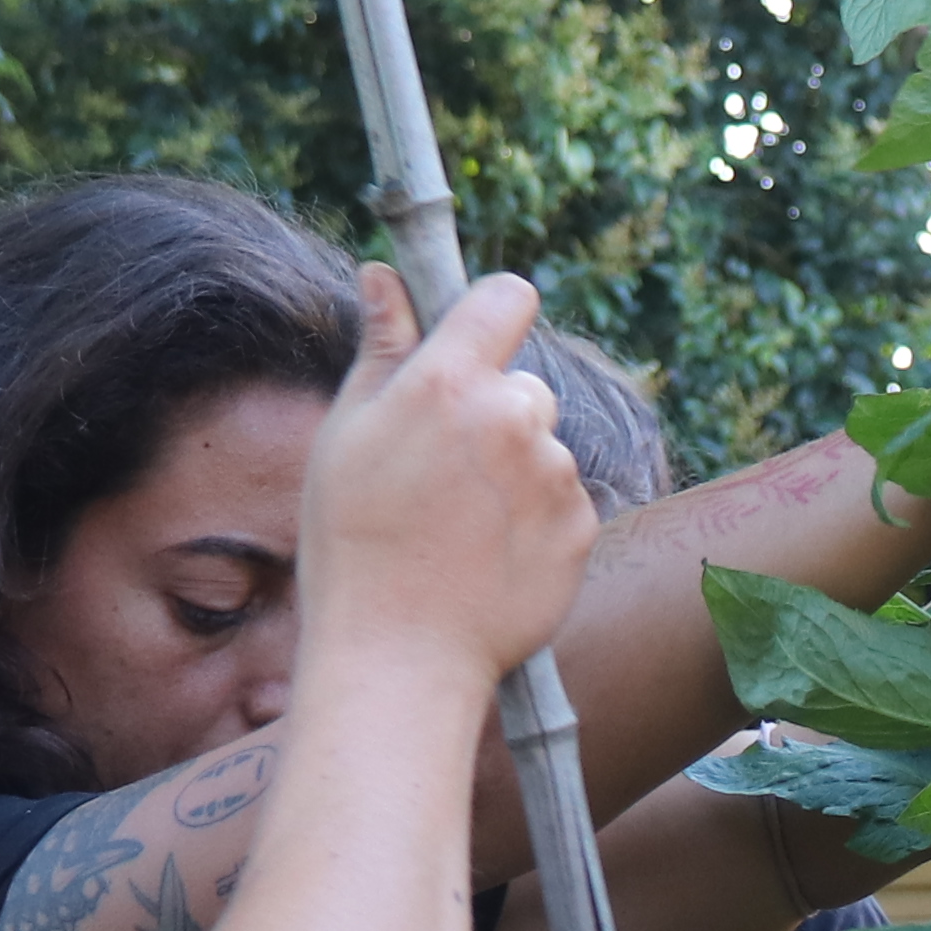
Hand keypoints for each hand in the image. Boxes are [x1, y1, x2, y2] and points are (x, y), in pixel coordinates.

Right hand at [301, 262, 590, 684]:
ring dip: (515, 474)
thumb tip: (384, 275)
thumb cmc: (353, 544)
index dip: (492, 314)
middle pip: (525, 385)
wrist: (399, 655)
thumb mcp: (347, 435)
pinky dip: (537, 523)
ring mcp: (555, 475)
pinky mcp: (584, 527)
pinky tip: (489, 558)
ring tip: (460, 529)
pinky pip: (564, 501)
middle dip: (494, 415)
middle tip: (442, 476)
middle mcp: (514, 418)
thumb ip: (380, 349)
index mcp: (449, 382)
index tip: (476, 342)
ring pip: (544, 449)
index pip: (507, 297)